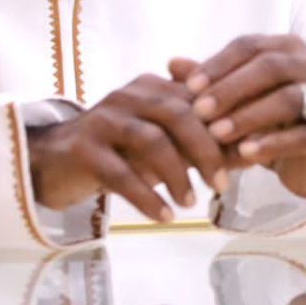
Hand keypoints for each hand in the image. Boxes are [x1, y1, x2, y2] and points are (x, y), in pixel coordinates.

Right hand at [27, 74, 228, 222]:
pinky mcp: (82, 149)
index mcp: (151, 87)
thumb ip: (200, 143)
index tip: (247, 157)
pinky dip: (147, 197)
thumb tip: (252, 154)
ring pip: (150, 140)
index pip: (196, 100)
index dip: (225, 127)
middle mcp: (127, 96)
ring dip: (177, 174)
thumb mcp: (161, 143)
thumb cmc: (118, 151)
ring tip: (191, 204)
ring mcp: (102, 120)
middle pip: (177, 113)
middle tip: (221, 184)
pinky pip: (120, 174)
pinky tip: (164, 217)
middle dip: (205, 149)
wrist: (54, 161)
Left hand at [170, 35, 305, 199]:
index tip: (189, 87)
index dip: (218, 64)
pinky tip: (245, 153)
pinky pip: (304, 134)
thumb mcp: (235, 99)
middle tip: (199, 111)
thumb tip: (171, 63)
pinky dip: (272, 143)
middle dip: (231, 89)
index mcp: (287, 47)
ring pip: (288, 99)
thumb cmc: (266, 118)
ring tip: (217, 134)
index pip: (250, 46)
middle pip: (270, 67)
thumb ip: (208, 81)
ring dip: (248, 116)